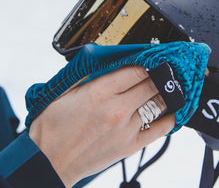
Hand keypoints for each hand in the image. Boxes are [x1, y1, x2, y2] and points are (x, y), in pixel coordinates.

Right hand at [28, 65, 173, 187]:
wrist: (48, 161)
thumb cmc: (52, 128)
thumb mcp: (64, 92)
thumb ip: (87, 75)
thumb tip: (106, 61)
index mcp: (99, 92)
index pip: (136, 69)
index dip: (147, 61)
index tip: (151, 58)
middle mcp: (116, 109)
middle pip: (151, 83)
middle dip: (159, 73)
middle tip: (164, 68)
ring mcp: (126, 128)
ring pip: (159, 103)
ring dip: (165, 92)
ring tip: (168, 85)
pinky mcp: (131, 145)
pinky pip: (161, 128)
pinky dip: (169, 117)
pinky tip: (169, 110)